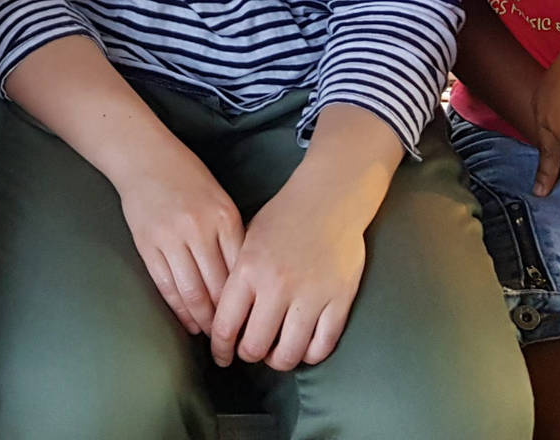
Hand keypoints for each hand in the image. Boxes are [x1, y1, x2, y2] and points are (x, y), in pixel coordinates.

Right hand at [112, 141, 244, 334]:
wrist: (143, 158)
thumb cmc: (188, 178)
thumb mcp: (221, 200)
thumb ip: (233, 237)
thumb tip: (246, 282)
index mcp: (224, 217)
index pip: (241, 271)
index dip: (249, 302)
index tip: (255, 323)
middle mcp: (198, 229)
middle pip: (218, 287)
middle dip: (227, 319)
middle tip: (235, 340)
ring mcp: (170, 238)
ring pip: (191, 292)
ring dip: (203, 319)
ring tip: (211, 335)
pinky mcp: (147, 245)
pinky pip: (166, 285)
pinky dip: (178, 309)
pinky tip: (188, 322)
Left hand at [208, 175, 363, 371]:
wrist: (328, 198)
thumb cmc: (283, 218)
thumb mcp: (247, 240)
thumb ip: (236, 278)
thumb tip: (223, 317)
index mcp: (248, 269)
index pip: (225, 326)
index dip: (220, 348)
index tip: (221, 356)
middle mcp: (277, 285)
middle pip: (255, 346)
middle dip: (247, 355)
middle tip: (249, 352)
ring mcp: (311, 294)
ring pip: (289, 353)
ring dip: (278, 360)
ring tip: (275, 354)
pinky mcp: (339, 299)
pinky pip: (323, 346)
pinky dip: (310, 355)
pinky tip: (303, 348)